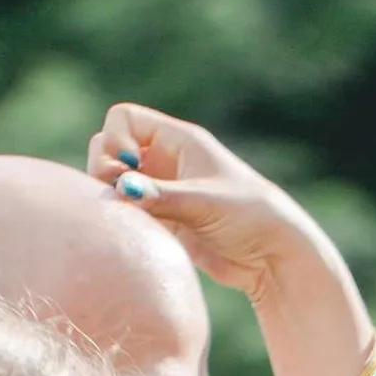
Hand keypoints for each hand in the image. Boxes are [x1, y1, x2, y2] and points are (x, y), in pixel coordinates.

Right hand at [86, 104, 335, 304]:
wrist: (270, 256)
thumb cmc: (248, 216)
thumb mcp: (202, 202)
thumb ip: (160, 197)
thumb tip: (120, 191)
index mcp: (178, 140)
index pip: (124, 118)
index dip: (114, 139)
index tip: (129, 167)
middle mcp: (166, 161)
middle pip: (110, 150)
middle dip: (105, 170)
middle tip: (121, 198)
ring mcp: (162, 191)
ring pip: (115, 185)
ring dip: (112, 200)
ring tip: (127, 220)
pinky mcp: (165, 223)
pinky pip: (129, 215)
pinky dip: (124, 223)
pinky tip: (135, 237)